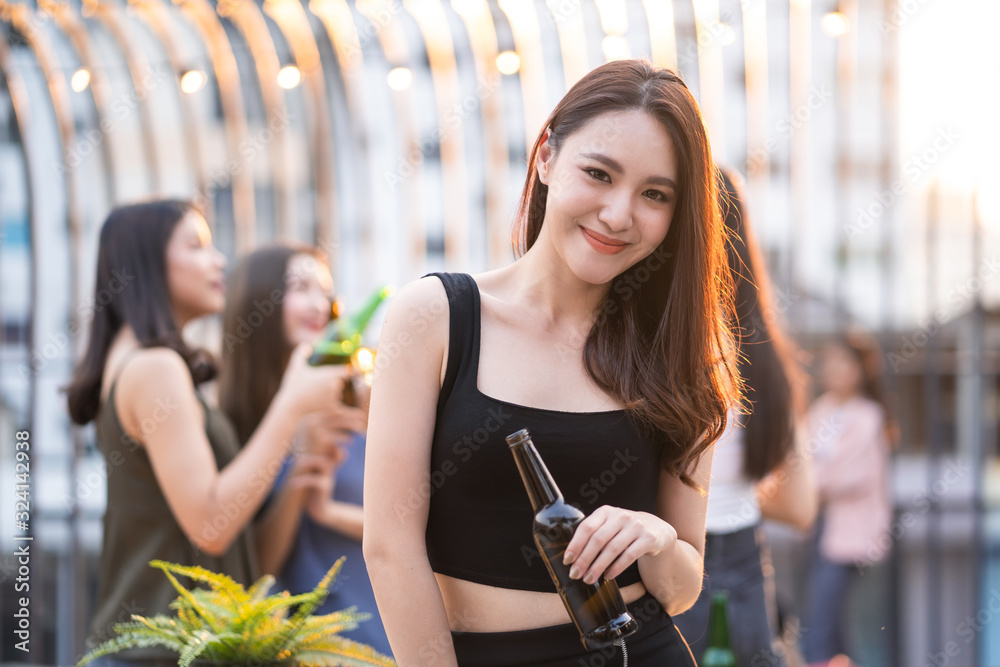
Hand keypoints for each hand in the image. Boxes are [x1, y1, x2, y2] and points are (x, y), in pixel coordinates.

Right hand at [277, 344, 352, 416]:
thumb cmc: (294, 384)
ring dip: (331, 391)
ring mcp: (334, 397)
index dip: (347, 370)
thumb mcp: (296, 366)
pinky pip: (335, 403)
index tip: (344, 370)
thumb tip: (307, 345)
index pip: (348, 370)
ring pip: (337, 392)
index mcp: (330, 373)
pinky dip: (332, 403)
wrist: (291, 406)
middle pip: (341, 381)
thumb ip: (301, 353)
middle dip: (334, 381)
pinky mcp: (331, 407)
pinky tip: (324, 401)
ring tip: (316, 391)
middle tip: (321, 382)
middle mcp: (335, 385)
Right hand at [298, 405, 366, 458]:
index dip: (348, 413)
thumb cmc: (309, 457)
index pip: (333, 412)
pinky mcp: (319, 439)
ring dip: (352, 425)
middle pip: (338, 414)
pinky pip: (337, 436)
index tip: (360, 415)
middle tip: (364, 420)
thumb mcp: (321, 444)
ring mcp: (314, 429)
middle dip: (352, 416)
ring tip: (361, 430)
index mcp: (310, 419)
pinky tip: (351, 442)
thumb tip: (347, 425)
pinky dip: (345, 438)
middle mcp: (310, 421)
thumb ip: (333, 435)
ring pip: (339, 423)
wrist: (297, 470)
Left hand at [562, 507, 676, 584]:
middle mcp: (621, 516)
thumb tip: (572, 557)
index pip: (586, 527)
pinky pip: (629, 556)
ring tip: (589, 579)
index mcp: (606, 511)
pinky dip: (616, 568)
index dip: (575, 545)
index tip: (567, 561)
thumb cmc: (624, 530)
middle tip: (575, 574)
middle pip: (598, 540)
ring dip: (598, 567)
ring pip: (612, 549)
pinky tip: (607, 576)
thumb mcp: (609, 525)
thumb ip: (594, 534)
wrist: (656, 529)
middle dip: (584, 559)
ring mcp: (636, 526)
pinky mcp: (648, 538)